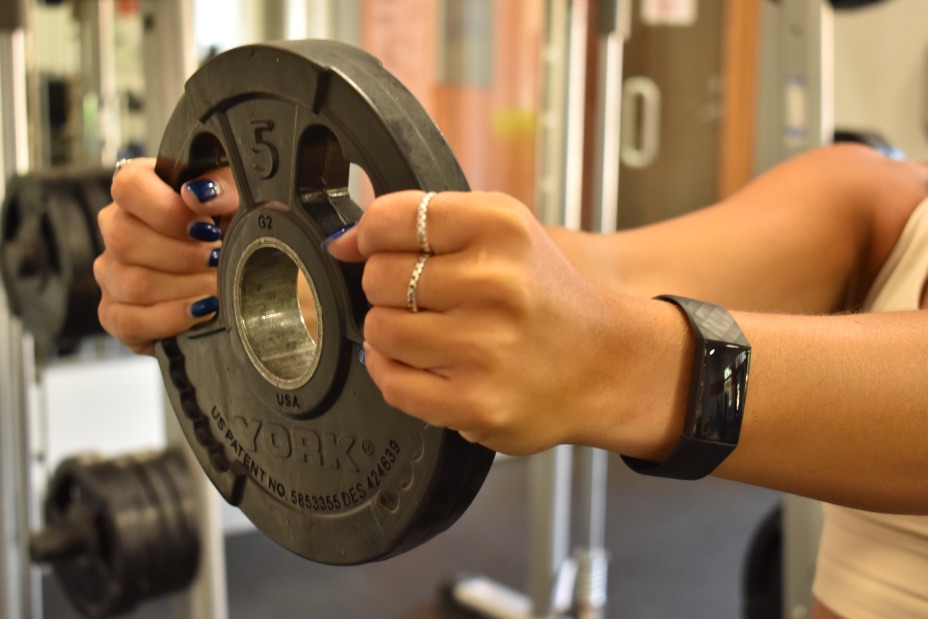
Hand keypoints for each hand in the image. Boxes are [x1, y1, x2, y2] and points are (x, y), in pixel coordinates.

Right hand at [94, 159, 238, 353]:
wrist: (239, 279)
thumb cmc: (232, 231)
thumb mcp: (239, 201)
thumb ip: (226, 187)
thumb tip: (200, 193)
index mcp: (141, 191)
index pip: (128, 186)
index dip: (167, 210)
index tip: (205, 227)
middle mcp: (117, 228)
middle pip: (123, 238)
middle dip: (182, 256)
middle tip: (216, 261)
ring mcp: (112, 273)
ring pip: (131, 283)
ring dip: (184, 288)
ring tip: (216, 286)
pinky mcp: (115, 313)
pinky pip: (127, 321)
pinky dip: (170, 319)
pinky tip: (199, 310)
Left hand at [325, 190, 619, 454]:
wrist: (606, 363)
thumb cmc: (544, 296)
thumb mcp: (504, 232)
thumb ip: (423, 223)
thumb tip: (343, 243)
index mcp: (500, 227)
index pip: (392, 218)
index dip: (373, 235)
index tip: (376, 248)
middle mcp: (494, 284)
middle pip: (378, 277)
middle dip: (390, 288)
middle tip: (428, 298)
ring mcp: (484, 347)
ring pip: (379, 331)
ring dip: (394, 333)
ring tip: (435, 333)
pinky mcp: (474, 403)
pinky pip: (391, 383)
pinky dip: (395, 373)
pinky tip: (426, 365)